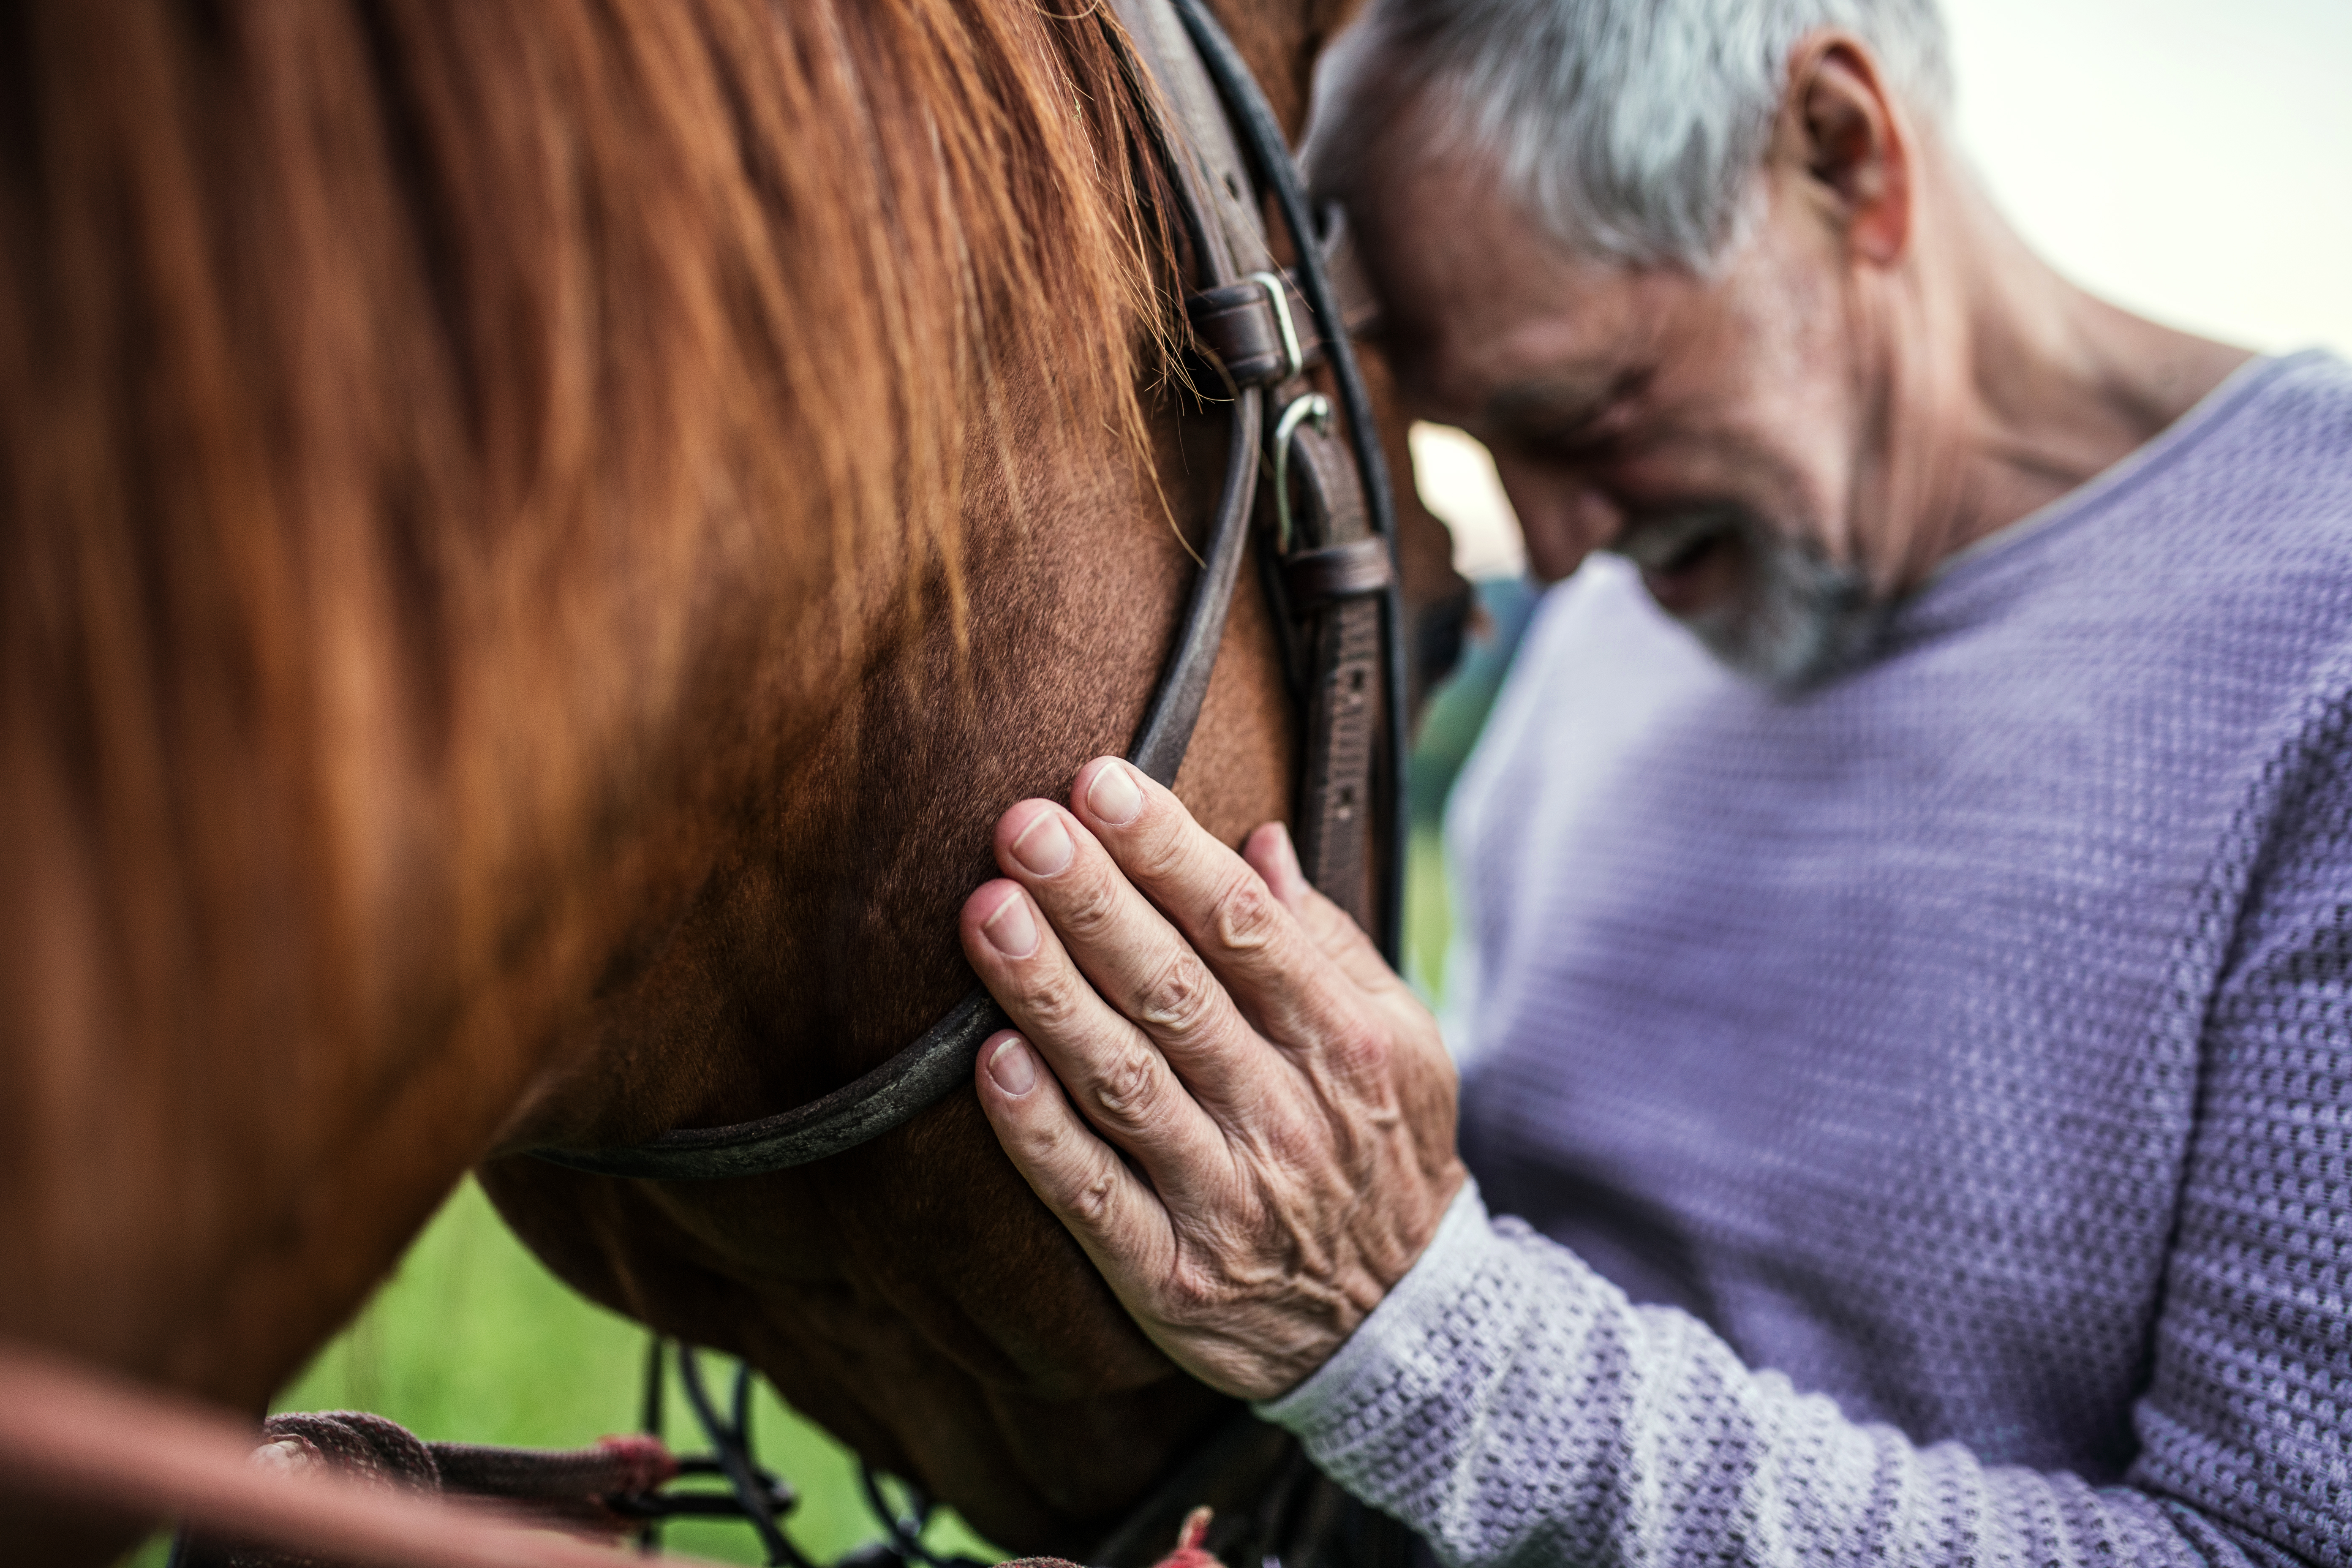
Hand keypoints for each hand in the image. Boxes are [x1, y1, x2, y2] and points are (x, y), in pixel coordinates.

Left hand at [958, 757, 1464, 1400]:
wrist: (1402, 1325)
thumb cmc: (1383, 1150)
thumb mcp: (1399, 1039)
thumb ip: (1326, 943)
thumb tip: (1259, 841)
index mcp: (1345, 1044)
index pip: (1246, 927)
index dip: (1168, 850)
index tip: (1100, 781)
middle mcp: (1287, 1117)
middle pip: (1175, 992)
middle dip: (1095, 901)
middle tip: (1023, 825)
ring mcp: (1228, 1202)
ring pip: (1123, 1083)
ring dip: (1048, 994)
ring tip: (985, 912)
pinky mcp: (1172, 1278)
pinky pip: (1092, 1197)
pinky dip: (1039, 1131)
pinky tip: (989, 1060)